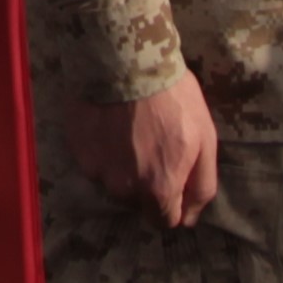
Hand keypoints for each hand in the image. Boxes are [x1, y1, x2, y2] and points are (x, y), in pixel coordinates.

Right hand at [68, 74, 219, 226]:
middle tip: (153, 144)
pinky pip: (94, 161)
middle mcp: (124, 189)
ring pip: (114, 182)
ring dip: (123, 165)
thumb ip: (201, 185)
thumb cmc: (172, 98)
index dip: (172, 202)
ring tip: (131, 130)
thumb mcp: (205, 139)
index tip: (173, 177)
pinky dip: (103, 149)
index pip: (165, 221)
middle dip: (147, 182)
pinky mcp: (78, 152)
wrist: (125, 61)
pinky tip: (111, 123)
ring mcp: (97, 172)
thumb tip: (191, 219)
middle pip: (138, 202)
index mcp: (158, 189)